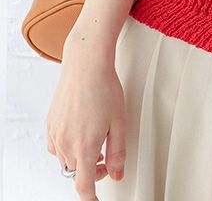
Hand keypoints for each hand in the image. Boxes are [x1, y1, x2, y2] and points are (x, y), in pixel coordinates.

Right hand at [46, 51, 126, 199]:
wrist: (86, 64)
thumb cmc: (104, 88)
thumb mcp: (120, 122)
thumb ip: (118, 152)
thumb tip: (117, 173)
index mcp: (85, 146)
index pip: (83, 185)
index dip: (91, 197)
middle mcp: (66, 143)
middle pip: (75, 172)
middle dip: (90, 171)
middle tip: (105, 159)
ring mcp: (56, 133)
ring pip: (65, 160)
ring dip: (79, 158)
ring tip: (95, 140)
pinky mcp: (50, 123)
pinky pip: (56, 146)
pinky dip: (68, 146)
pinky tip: (81, 132)